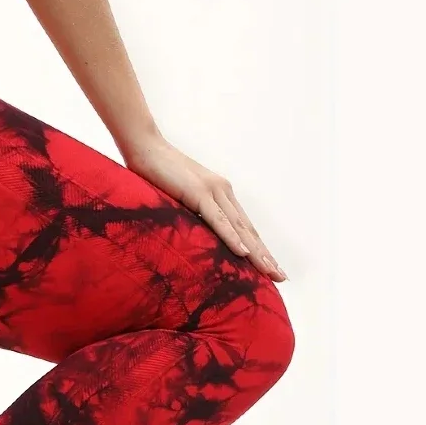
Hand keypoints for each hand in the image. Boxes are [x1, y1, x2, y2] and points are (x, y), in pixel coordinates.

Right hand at [123, 136, 286, 281]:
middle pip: (248, 230)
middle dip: (265, 256)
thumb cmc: (156, 172)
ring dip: (256, 252)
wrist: (145, 147)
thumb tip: (191, 233)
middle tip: (280, 277)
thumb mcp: (177, 197)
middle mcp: (223, 192)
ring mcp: (212, 192)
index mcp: (220, 193)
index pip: (243, 226)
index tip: (270, 266)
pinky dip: (232, 238)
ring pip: (239, 228)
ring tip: (270, 272)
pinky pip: (218, 221)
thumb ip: (189, 212)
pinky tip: (243, 254)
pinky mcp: (198, 193)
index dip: (258, 248)